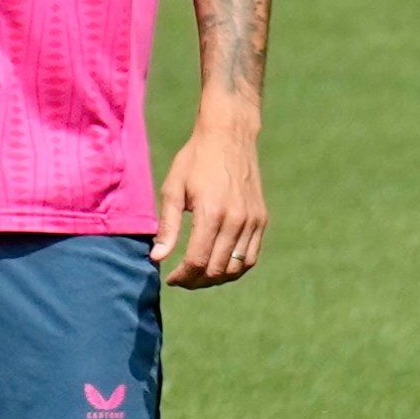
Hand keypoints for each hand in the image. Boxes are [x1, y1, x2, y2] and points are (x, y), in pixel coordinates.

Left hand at [155, 120, 265, 285]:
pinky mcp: (261, 219)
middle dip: (196, 281)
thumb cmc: (194, 161)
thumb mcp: (172, 190)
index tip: (169, 279)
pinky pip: (251, 256)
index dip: (182, 276)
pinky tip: (217, 267)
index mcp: (212, 213)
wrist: (229, 137)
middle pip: (218, 269)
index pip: (198, 260)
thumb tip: (157, 258)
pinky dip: (235, 268)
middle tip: (181, 280)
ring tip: (197, 277)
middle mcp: (237, 220)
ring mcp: (253, 221)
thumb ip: (167, 227)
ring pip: (237, 267)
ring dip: (216, 279)